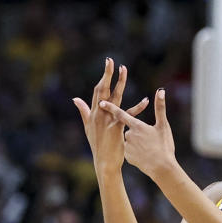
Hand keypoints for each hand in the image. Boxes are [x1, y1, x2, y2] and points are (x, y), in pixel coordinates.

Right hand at [72, 58, 148, 172]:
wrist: (104, 162)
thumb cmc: (98, 145)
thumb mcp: (87, 127)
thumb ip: (83, 111)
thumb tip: (75, 98)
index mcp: (93, 113)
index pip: (98, 90)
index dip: (103, 76)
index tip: (108, 64)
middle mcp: (99, 114)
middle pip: (103, 89)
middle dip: (107, 74)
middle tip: (111, 60)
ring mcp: (107, 120)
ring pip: (114, 97)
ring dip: (120, 82)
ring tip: (124, 70)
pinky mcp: (116, 128)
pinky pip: (128, 114)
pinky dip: (138, 107)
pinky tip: (145, 100)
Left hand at [99, 87, 176, 179]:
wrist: (161, 168)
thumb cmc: (164, 146)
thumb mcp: (163, 125)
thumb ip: (160, 107)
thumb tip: (161, 90)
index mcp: (136, 126)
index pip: (121, 114)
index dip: (111, 108)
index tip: (101, 102)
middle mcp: (128, 135)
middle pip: (129, 129)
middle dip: (137, 133)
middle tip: (149, 141)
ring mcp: (127, 147)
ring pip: (129, 140)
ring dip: (137, 143)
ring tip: (149, 149)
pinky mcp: (127, 156)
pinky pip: (129, 150)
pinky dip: (136, 152)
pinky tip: (144, 156)